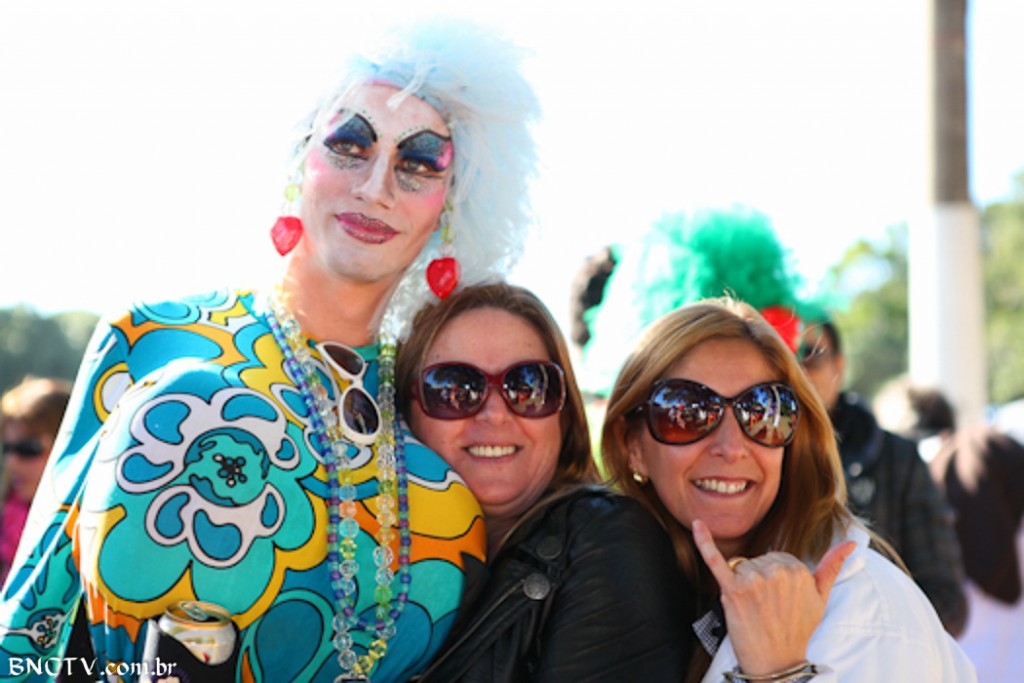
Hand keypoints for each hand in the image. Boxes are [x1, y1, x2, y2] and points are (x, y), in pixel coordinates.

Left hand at [691, 519, 854, 675]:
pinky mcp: (732, 590)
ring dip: (743, 583)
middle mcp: (776, 571)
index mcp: (797, 569)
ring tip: (754, 607)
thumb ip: (832, 566)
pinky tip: (696, 525)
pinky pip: (714, 560)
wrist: (777, 662)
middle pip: (758, 560)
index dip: (775, 578)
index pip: (777, 557)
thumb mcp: (821, 597)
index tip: (780, 599)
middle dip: (759, 579)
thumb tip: (852, 543)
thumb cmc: (799, 629)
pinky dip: (704, 542)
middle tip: (767, 607)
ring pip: (741, 565)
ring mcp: (753, 580)